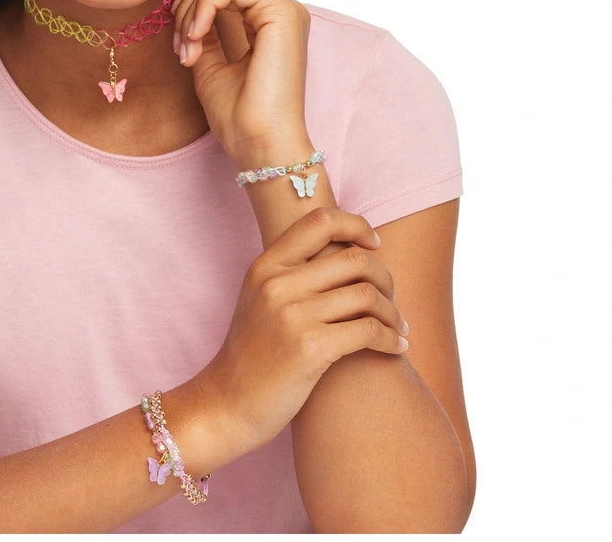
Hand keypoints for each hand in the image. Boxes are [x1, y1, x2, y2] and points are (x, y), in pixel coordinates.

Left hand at [171, 0, 310, 161]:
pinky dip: (204, 6)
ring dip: (193, 7)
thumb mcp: (209, 63)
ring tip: (188, 46)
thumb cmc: (238, 115)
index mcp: (266, 24)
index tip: (179, 44)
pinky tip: (197, 36)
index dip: (191, 4)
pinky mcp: (282, 13)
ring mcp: (284, 10)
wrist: (258, 144)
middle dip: (189, 2)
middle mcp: (278, 13)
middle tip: (180, 45)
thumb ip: (202, 31)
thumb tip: (185, 4)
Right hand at [195, 206, 408, 458]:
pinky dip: (391, 339)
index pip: (320, 221)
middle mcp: (277, 283)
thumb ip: (292, 273)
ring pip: (367, 294)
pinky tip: (396, 348)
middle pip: (354, 260)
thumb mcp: (260, 299)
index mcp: (265, 265)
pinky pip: (368, 330)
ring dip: (393, 313)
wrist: (226, 404)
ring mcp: (291, 314)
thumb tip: (349, 253)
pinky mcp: (309, 348)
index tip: (374, 244)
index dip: (356, 225)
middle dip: (385, 278)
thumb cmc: (252, 354)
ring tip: (398, 329)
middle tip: (392, 300)